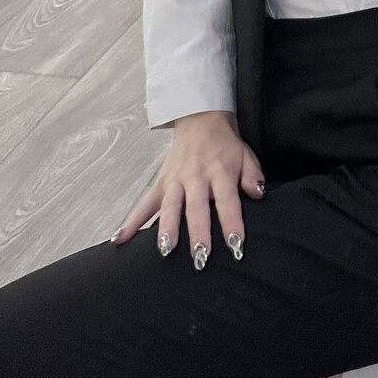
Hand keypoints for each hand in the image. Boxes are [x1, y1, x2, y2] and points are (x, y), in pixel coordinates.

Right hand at [110, 110, 265, 268]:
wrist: (201, 119)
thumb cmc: (225, 145)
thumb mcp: (246, 155)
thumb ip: (252, 175)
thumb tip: (258, 193)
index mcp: (220, 172)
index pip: (228, 200)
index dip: (232, 222)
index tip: (235, 244)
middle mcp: (196, 177)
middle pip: (196, 208)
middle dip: (198, 234)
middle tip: (200, 257)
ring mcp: (175, 180)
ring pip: (170, 206)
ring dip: (167, 228)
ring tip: (165, 250)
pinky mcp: (160, 182)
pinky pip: (144, 203)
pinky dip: (131, 220)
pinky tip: (119, 238)